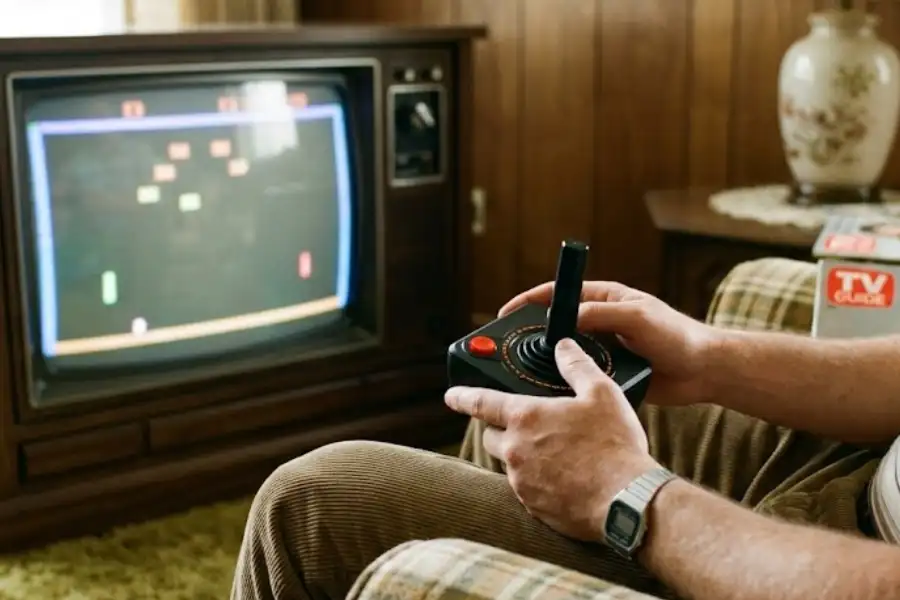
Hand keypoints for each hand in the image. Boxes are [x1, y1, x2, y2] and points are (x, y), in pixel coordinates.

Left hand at [445, 338, 657, 541]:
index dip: (462, 396)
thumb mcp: (602, 393)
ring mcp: (522, 482)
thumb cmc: (615, 445)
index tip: (451, 395)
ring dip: (523, 455)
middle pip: (492, 435)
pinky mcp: (534, 507)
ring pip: (510, 463)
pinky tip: (565, 476)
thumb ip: (577, 366)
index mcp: (525, 418)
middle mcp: (516, 451)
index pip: (480, 402)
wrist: (627, 501)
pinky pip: (526, 488)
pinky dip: (538, 480)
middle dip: (504, 428)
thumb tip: (563, 346)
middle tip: (531, 426)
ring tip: (557, 452)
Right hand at [499, 280, 718, 405]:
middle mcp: (599, 322)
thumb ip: (601, 314)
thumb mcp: (637, 317)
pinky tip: (552, 390)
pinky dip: (566, 380)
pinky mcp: (608, 372)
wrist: (704, 371)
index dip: (531, 300)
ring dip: (547, 360)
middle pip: (556, 324)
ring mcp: (603, 348)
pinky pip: (580, 375)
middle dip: (532, 332)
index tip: (509, 311)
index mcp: (604, 299)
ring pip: (565, 352)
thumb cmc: (678, 336)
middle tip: (508, 346)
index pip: (559, 294)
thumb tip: (565, 318)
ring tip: (524, 371)